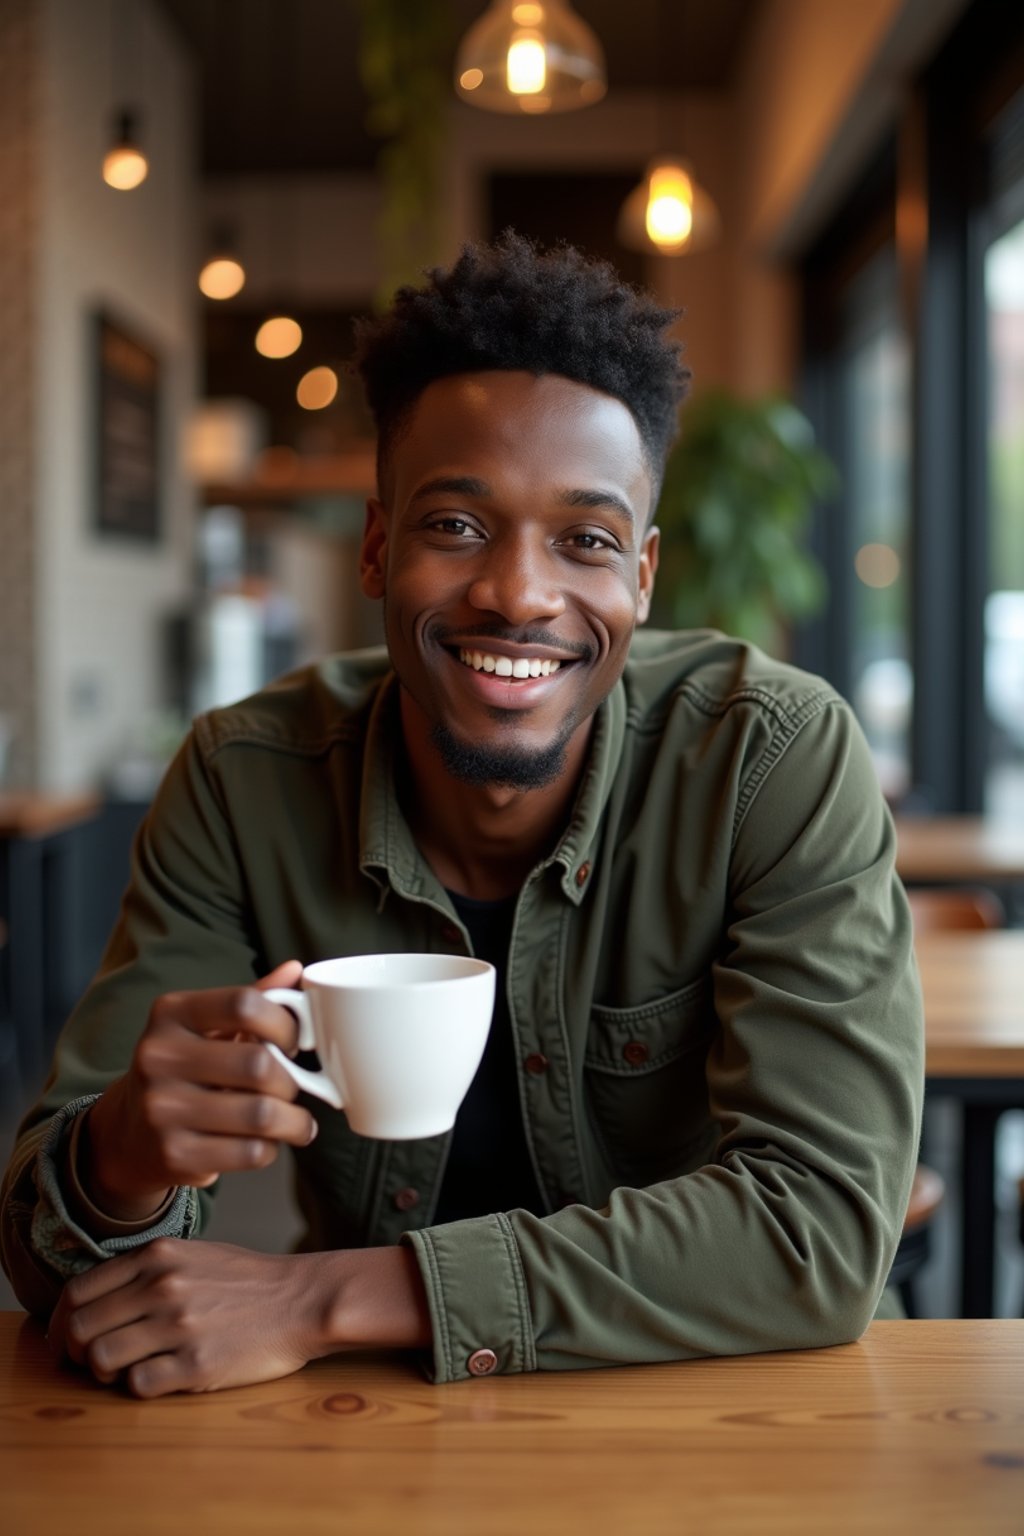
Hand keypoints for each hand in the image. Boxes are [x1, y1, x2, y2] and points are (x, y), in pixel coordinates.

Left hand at [49, 1240, 329, 1395]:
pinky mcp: (196, 1363)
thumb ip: (144, 1270)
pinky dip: (140, 1388)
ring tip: (129, 1370)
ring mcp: (178, 1325)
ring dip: (106, 1373)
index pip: (77, 1292)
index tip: (67, 1340)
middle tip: (93, 1363)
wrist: (302, 1299)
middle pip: (80, 1329)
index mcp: (156, 1256)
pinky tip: (161, 1377)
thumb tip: (95, 1299)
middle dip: (77, 1353)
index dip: (61, 1323)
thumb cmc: (247, 1280)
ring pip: (101, 1359)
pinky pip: (138, 1386)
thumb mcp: (192, 1254)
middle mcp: (161, 1287)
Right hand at [81, 961, 317, 1220]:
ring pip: (261, 1114)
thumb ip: (253, 1000)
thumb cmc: (186, 1070)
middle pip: (259, 1064)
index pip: (244, 1004)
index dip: (284, 1023)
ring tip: (296, 1122)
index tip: (295, 1042)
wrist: (130, 1133)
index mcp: (171, 1013)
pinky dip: (272, 1149)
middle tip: (294, 1088)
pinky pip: (251, 1152)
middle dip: (292, 1081)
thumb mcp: (209, 1027)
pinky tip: (266, 1142)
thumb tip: (295, 969)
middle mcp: (158, 1056)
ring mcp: (162, 1108)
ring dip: (293, 1121)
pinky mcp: (173, 1154)